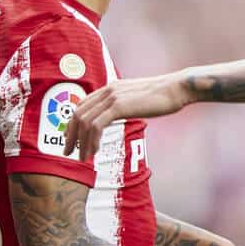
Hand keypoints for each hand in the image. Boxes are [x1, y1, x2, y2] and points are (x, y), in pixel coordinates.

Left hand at [64, 71, 188, 158]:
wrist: (176, 89)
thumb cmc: (163, 96)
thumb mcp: (138, 98)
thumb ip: (126, 103)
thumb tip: (122, 113)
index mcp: (110, 87)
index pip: (82, 105)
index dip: (73, 123)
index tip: (72, 139)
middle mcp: (107, 90)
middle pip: (78, 113)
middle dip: (70, 135)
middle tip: (68, 152)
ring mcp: (112, 97)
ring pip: (85, 122)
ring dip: (80, 142)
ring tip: (82, 157)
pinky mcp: (118, 106)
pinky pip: (96, 126)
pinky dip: (91, 141)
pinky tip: (94, 151)